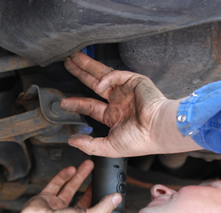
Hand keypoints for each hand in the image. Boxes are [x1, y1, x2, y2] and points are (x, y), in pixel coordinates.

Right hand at [0, 160, 121, 212]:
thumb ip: (104, 207)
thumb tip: (117, 198)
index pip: (94, 210)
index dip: (101, 200)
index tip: (107, 188)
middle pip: (83, 198)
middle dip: (90, 185)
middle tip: (98, 173)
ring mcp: (57, 207)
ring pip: (70, 188)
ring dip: (79, 176)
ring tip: (88, 164)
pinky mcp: (46, 199)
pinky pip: (56, 185)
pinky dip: (63, 176)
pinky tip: (71, 168)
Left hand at [61, 51, 182, 156]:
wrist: (158, 130)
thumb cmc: (139, 141)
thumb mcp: (108, 147)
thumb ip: (88, 145)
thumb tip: (71, 140)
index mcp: (114, 117)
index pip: (90, 107)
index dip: (76, 103)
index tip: (63, 103)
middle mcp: (119, 102)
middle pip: (93, 85)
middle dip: (80, 74)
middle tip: (67, 65)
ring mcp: (126, 91)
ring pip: (102, 75)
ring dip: (87, 66)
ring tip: (73, 57)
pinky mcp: (134, 81)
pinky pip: (115, 74)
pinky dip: (106, 79)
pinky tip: (100, 85)